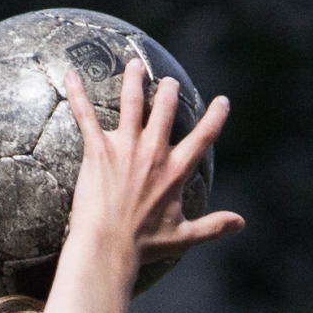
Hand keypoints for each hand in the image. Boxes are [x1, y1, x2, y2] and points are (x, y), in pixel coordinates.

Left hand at [63, 59, 244, 270]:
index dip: (215, 117)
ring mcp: (125, 148)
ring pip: (132, 102)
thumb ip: (213, 226)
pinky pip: (86, 115)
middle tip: (167, 82)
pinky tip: (71, 75)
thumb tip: (241, 223)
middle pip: (165, 109)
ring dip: (134, 80)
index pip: (203, 137)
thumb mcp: (183, 236)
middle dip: (168, 91)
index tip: (222, 102)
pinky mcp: (98, 151)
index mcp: (175, 171)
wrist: (108, 247)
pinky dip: (77, 93)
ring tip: (134, 65)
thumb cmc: (143, 246)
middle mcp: (153, 152)